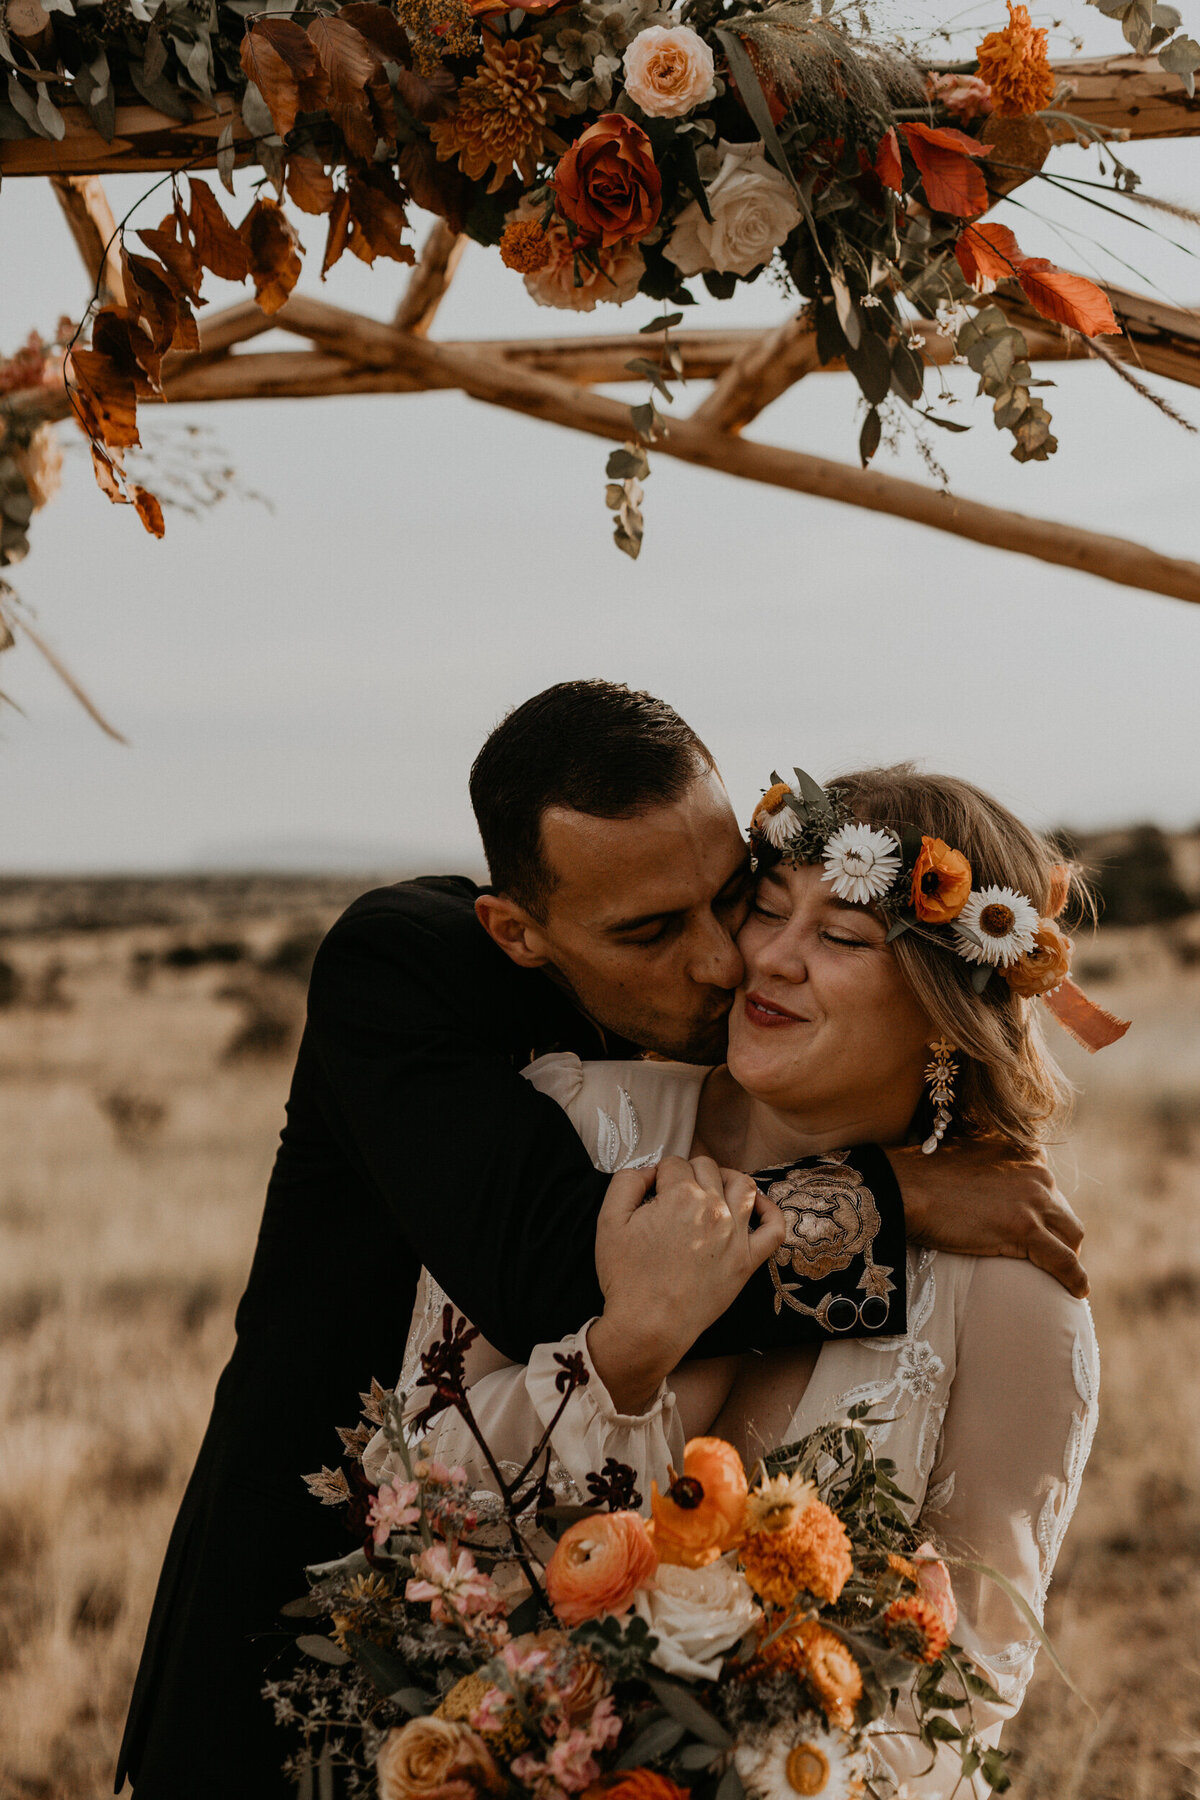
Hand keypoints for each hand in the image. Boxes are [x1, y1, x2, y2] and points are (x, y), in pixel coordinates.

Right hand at [588, 1156, 785, 1412]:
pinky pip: (774, 1228)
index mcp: (680, 1195)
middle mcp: (714, 1208)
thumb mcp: (608, 1220)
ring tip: (713, 1189)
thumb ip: (627, 1182)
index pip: (674, 1163)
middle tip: (675, 1196)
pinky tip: (755, 1207)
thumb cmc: (626, 1277)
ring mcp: (736, 1234)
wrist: (649, 1326)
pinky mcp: (748, 1260)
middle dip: (689, 1174)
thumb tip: (649, 1170)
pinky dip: (770, 1211)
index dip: (660, 1174)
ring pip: (743, 1185)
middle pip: (707, 1167)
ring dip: (727, 1179)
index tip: (653, 1192)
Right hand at [887, 1140, 1087, 1298]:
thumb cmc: (923, 1173)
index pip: (1048, 1185)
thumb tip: (989, 1182)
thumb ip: (988, 1160)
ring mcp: (1032, 1200)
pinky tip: (1078, 1291)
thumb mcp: (966, 1152)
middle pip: (1062, 1210)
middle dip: (1057, 1232)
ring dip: (1069, 1253)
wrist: (906, 1187)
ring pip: (1070, 1234)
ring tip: (1062, 1273)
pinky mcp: (1024, 1229)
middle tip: (1045, 1252)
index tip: (1037, 1225)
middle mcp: (1036, 1171)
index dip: (1043, 1209)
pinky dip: (1074, 1278)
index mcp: (1023, 1151)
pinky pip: (1063, 1260)